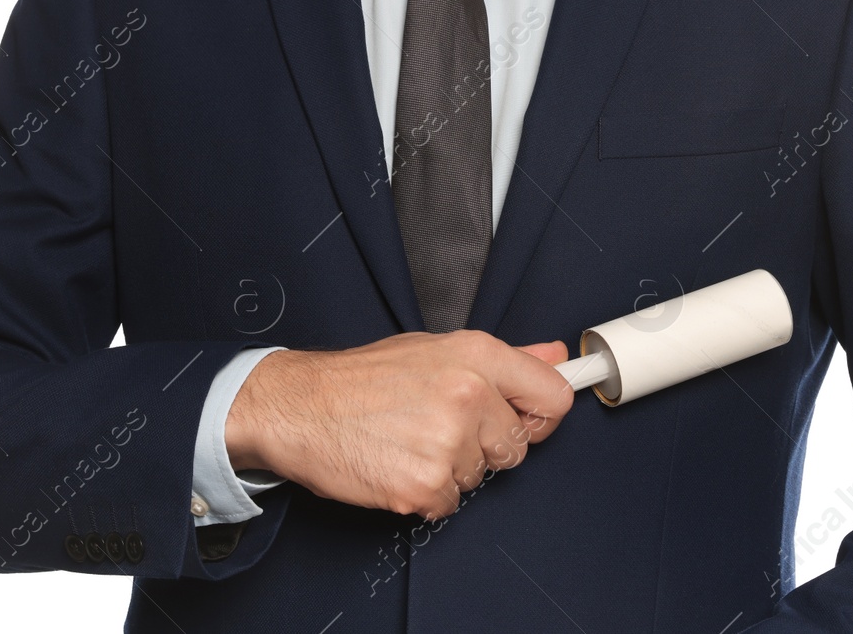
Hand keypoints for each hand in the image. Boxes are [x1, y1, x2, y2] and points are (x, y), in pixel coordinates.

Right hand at [225, 331, 574, 520]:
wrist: (298, 407)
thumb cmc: (361, 379)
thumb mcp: (433, 350)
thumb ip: (504, 357)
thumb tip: (554, 354)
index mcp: (476, 355)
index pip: (553, 395)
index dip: (540, 414)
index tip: (527, 419)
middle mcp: (468, 395)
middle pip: (516, 445)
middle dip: (485, 445)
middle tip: (438, 426)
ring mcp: (447, 444)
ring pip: (480, 476)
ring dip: (451, 469)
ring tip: (409, 440)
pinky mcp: (424, 485)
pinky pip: (448, 503)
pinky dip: (425, 493)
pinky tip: (397, 463)